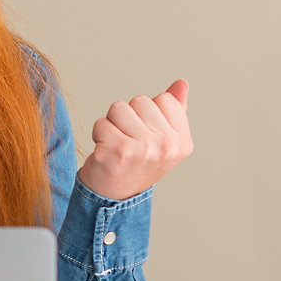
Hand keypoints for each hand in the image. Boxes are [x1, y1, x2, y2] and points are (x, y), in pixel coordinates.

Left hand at [77, 79, 193, 200]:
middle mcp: (166, 146)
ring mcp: (142, 148)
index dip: (148, 113)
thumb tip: (181, 83)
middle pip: (140, 100)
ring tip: (116, 144)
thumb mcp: (163, 140)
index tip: (145, 135)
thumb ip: (174, 110)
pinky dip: (98, 133)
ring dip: (112, 123)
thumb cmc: (136, 164)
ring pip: (119, 108)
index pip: (164, 99)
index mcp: (182, 142)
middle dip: (129, 117)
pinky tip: (105, 151)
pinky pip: (101, 122)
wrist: (113, 197)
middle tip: (128, 142)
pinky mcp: (117, 150)